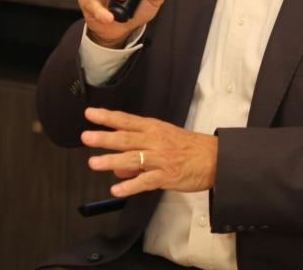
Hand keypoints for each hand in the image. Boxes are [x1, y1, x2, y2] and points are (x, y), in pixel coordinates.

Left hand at [81, 107, 217, 197]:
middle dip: (105, 137)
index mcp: (154, 128)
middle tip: (86, 136)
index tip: (90, 113)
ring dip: (111, 161)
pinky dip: (130, 186)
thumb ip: (139, 152)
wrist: (216, 158)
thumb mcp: (164, 141)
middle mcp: (155, 141)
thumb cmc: (189, 148)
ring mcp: (161, 158)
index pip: (127, 120)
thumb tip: (117, 166)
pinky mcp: (167, 176)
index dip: (108, 117)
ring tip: (93, 163)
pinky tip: (116, 190)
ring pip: (133, 158)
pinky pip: (145, 181)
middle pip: (126, 138)